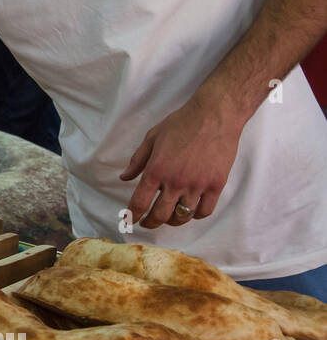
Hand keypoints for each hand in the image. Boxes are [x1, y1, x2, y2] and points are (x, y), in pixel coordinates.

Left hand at [120, 96, 242, 229]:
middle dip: (150, 223)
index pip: (139, 203)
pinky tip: (190, 210)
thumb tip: (124, 178)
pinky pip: (205, 211)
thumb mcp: (152, 138)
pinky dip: (195, 215)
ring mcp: (197, 185)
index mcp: (156, 170)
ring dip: (173, 221)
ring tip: (169, 217)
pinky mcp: (216, 185)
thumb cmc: (181, 124)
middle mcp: (175, 182)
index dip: (132, 216)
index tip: (129, 221)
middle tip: (147, 223)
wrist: (214, 116)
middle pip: (160, 216)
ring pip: (183, 217)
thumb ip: (137, 160)